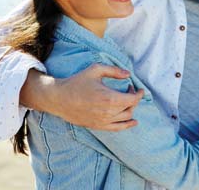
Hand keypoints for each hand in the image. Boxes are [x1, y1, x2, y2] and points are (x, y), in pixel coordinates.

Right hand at [27, 64, 143, 130]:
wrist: (59, 98)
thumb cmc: (78, 82)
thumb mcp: (96, 70)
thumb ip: (114, 70)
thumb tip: (128, 74)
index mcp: (109, 98)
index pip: (132, 99)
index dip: (138, 93)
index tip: (137, 86)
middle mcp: (108, 112)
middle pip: (130, 108)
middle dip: (133, 98)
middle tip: (128, 88)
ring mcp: (103, 121)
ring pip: (125, 118)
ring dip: (130, 109)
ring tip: (127, 99)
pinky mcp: (97, 126)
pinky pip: (117, 128)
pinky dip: (127, 125)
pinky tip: (133, 121)